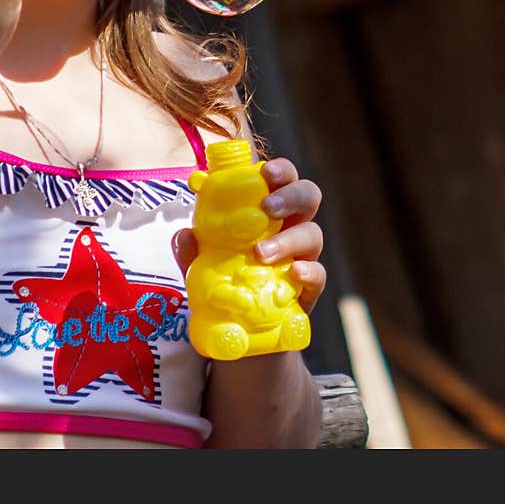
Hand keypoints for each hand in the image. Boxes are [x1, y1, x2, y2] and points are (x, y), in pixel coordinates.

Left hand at [172, 156, 325, 314]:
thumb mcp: (200, 265)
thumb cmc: (224, 282)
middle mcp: (290, 227)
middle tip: (268, 207)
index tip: (265, 172)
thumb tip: (185, 235)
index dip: (280, 170)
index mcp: (267, 211)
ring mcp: (302, 256)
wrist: (240, 333)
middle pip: (308, 197)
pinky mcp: (308, 289)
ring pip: (313, 234)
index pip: (281, 179)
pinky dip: (309, 271)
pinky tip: (294, 272)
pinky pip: (319, 275)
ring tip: (260, 253)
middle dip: (291, 195)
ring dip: (288, 239)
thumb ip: (191, 251)